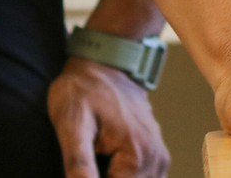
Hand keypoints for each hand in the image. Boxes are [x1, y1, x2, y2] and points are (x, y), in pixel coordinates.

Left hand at [47, 57, 169, 177]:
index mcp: (137, 155)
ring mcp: (159, 156)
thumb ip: (78, 163)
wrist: (103, 63)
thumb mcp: (71, 124)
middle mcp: (155, 158)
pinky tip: (107, 167)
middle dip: (102, 177)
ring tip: (95, 160)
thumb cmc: (83, 90)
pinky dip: (127, 177)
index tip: (82, 171)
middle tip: (88, 157)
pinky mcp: (156, 154)